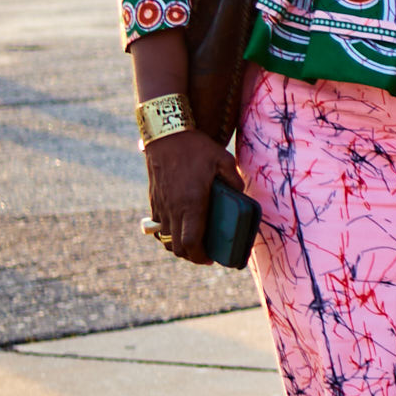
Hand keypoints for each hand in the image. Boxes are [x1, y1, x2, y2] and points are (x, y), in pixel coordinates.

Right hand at [143, 128, 243, 261]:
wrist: (166, 135)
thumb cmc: (197, 148)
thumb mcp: (224, 160)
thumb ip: (235, 180)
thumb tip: (242, 195)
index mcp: (191, 203)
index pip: (191, 242)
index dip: (200, 256)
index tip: (210, 259)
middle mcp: (173, 208)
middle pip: (176, 246)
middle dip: (190, 256)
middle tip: (205, 254)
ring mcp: (160, 205)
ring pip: (165, 238)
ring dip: (178, 245)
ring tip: (193, 243)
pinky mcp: (153, 199)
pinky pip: (158, 225)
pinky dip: (167, 232)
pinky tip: (180, 227)